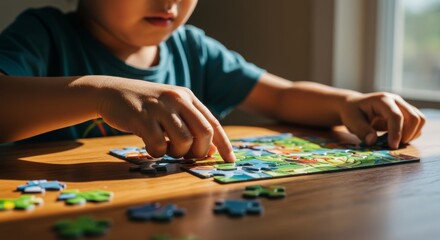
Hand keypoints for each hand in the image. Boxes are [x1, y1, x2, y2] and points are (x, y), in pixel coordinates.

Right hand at [96, 77, 234, 161]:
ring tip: (166, 148)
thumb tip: (210, 150)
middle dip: (200, 151)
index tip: (230, 160)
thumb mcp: (170, 108)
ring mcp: (160, 107)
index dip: (224, 144)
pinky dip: (156, 152)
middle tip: (188, 155)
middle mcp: (177, 99)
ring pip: (184, 140)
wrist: (110, 92)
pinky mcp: (141, 117)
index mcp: (187, 97)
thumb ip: (189, 124)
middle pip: (204, 133)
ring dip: (177, 153)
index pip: (213, 123)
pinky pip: (158, 145)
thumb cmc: (144, 106)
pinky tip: (149, 144)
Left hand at [339, 92, 424, 148]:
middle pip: (414, 117)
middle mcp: (396, 100)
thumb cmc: (352, 112)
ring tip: (394, 141)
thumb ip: (361, 130)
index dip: (396, 132)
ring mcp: (402, 106)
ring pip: (419, 120)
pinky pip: (417, 124)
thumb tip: (372, 141)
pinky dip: (411, 134)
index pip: (396, 116)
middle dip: (407, 134)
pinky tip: (396, 137)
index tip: (392, 146)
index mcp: (382, 100)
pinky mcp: (405, 113)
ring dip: (411, 134)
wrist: (353, 106)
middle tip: (393, 145)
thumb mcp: (351, 121)